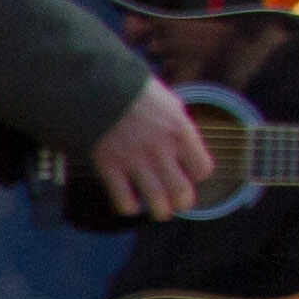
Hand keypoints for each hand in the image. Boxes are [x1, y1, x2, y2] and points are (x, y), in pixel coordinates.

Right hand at [89, 81, 218, 221]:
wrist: (96, 86)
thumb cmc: (133, 92)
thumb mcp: (168, 102)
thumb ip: (177, 126)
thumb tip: (183, 145)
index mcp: (180, 130)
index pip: (202, 168)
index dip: (197, 175)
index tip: (189, 173)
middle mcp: (161, 149)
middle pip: (182, 191)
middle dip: (182, 202)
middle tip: (178, 202)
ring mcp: (134, 159)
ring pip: (156, 200)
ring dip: (160, 211)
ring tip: (159, 212)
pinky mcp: (110, 166)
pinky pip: (123, 199)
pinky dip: (129, 207)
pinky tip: (130, 204)